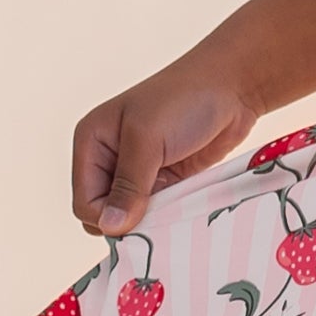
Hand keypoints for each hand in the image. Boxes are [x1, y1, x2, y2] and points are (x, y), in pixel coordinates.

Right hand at [70, 40, 261, 236]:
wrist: (231, 87)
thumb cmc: (184, 100)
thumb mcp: (148, 140)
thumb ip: (129, 185)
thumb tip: (110, 227)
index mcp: (92, 142)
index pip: (84, 201)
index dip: (107, 216)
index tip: (138, 218)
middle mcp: (108, 158)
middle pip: (104, 212)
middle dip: (127, 220)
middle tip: (157, 212)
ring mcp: (137, 171)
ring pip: (131, 215)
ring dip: (150, 219)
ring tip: (172, 205)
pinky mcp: (164, 179)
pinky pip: (155, 211)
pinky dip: (166, 215)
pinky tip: (181, 206)